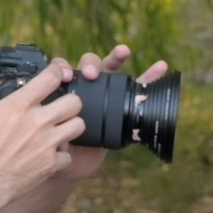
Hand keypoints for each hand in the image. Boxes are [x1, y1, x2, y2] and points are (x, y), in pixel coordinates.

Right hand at [0, 54, 85, 212]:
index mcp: (17, 105)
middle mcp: (37, 121)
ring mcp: (47, 143)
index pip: (50, 78)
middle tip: (60, 106)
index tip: (54, 74)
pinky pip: (68, 155)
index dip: (55, 72)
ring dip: (70, 126)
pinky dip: (60, 155)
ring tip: (59, 129)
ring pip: (79, 125)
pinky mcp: (52, 164)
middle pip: (75, 102)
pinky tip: (48, 155)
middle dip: (70, 101)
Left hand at [62, 44, 169, 180]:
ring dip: (118, 57)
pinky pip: (139, 88)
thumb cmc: (59, 146)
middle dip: (91, 64)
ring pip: (112, 70)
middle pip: (89, 65)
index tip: (65, 77)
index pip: (61, 70)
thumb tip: (60, 141)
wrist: (75, 162)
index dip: (62, 68)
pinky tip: (160, 67)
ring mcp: (106, 94)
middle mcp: (85, 88)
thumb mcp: (53, 140)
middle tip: (92, 74)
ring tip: (124, 50)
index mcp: (65, 91)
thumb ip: (55, 137)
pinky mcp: (124, 105)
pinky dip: (150, 77)